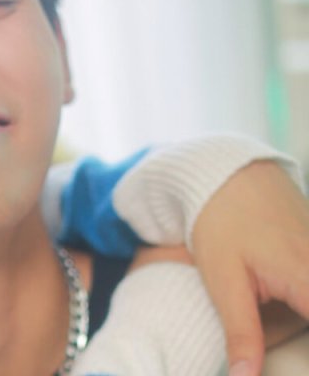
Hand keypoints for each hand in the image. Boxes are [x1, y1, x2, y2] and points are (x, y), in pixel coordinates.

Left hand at [191, 160, 308, 374]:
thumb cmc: (220, 222)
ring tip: (257, 288)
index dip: (305, 349)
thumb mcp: (223, 280)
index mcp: (307, 278)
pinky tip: (266, 284)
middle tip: (256, 308)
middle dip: (289, 322)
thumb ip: (241, 332)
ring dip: (290, 311)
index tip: (288, 344)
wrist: (227, 173)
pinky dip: (296, 297)